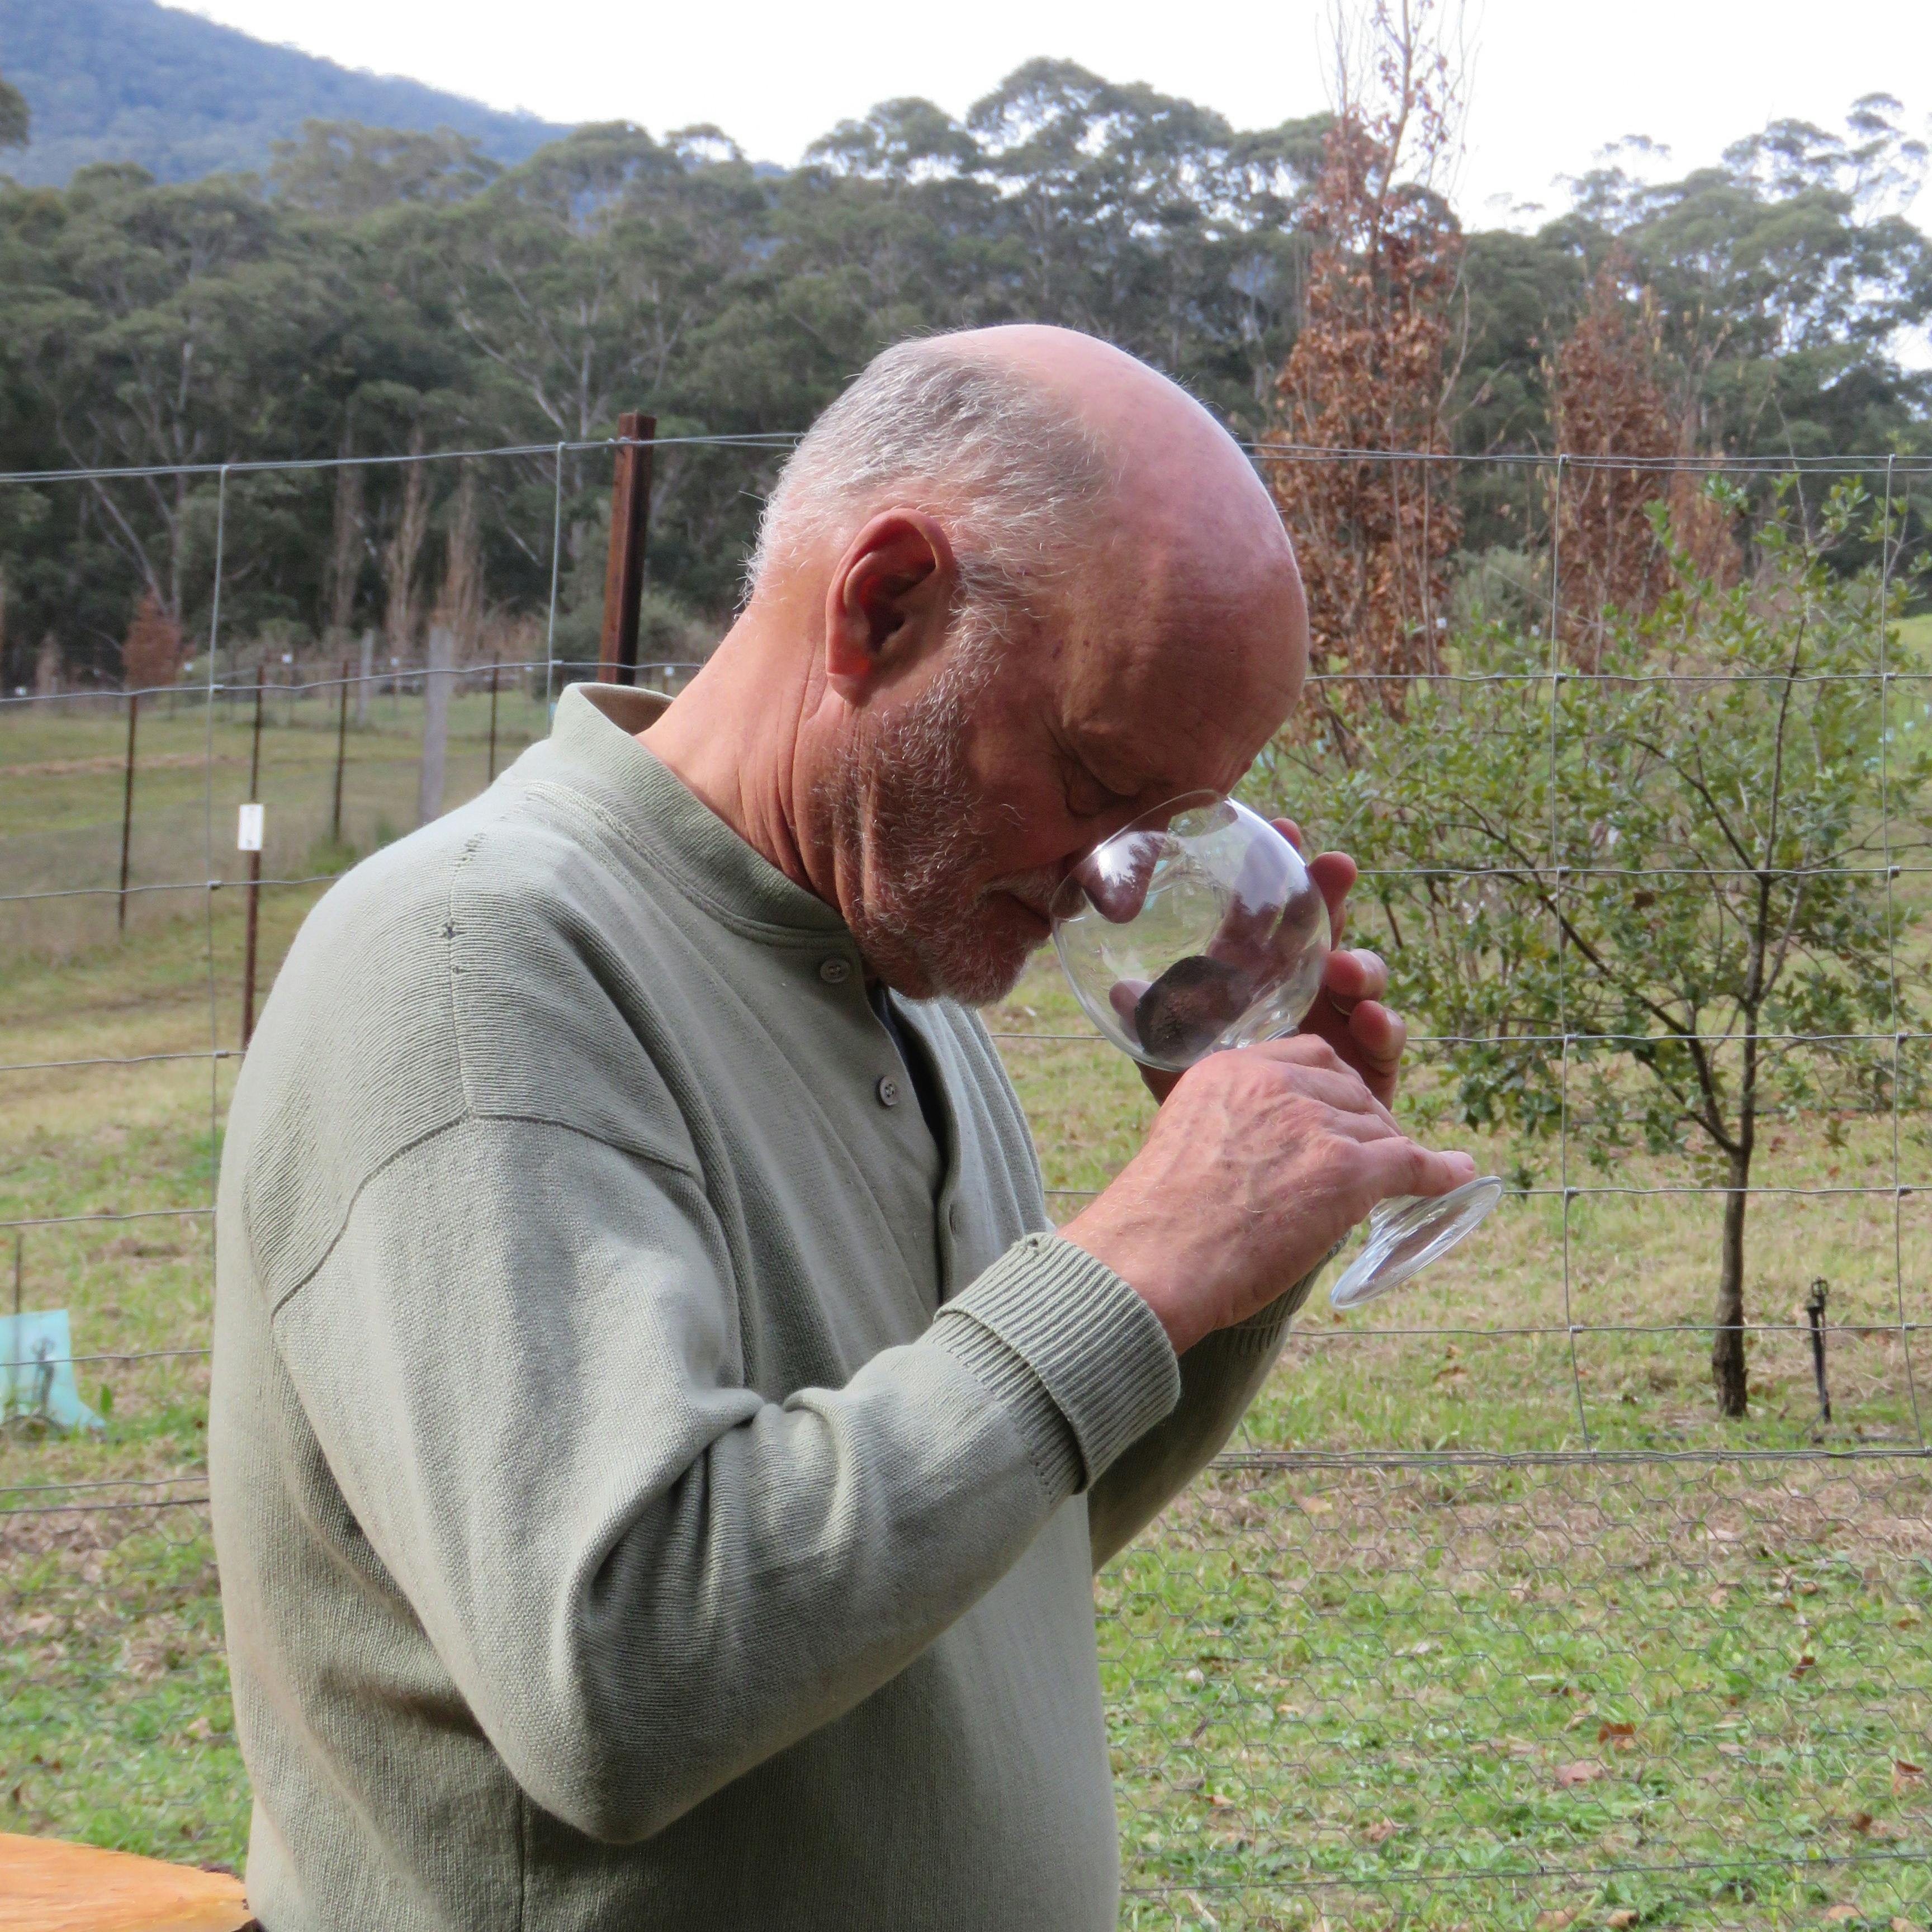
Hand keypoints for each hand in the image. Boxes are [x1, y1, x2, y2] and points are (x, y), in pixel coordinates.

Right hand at [1064, 1034, 1476, 1354]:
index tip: (1336, 1113)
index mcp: (1231, 1069)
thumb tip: (1251, 1153)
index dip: (1331, 1087)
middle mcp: (1275, 1084)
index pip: (1308, 1056)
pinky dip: (1438, 1171)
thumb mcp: (1183, 1140)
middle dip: (1363, 1121)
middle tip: (1365, 1157)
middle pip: (1349, 1089)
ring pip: (1378, 1128)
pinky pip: (1409, 1163)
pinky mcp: (1346, 1170)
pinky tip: (1457, 1174)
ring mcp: (1315, 1123)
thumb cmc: (1157, 1221)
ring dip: (1390, 1154)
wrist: (1155, 1259)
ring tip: (1402, 1176)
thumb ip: (1223, 1125)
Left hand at [1135, 819, 1405, 1108]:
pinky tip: (1367, 1018)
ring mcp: (1339, 1024)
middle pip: (1322, 931)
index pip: (1261, 918)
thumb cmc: (1214, 1111)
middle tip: (1335, 866)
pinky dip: (1379, 1023)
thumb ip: (1154, 1028)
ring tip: (1340, 968)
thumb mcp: (1175, 1066)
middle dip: (1330, 895)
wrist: (1257, 1180)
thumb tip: (1118, 991)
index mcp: (1252, 981)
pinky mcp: (1369, 1065)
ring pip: (1360, 977)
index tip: (1281, 826)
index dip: (1271, 873)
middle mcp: (1300, 992)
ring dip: (1356, 964)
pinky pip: (1383, 1036)